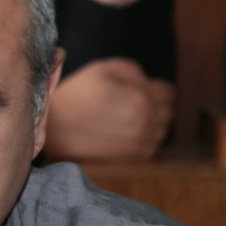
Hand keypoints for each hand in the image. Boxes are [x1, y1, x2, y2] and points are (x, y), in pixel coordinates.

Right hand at [43, 59, 174, 160]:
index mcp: (142, 97)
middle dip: (155, 105)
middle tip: (131, 103)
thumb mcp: (104, 68)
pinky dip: (144, 138)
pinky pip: (152, 145)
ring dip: (151, 123)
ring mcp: (141, 142)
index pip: (168, 92)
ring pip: (162, 130)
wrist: (56, 128)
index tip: (139, 90)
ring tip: (126, 119)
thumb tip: (149, 83)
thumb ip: (135, 71)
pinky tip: (124, 132)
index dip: (155, 88)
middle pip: (168, 112)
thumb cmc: (78, 95)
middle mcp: (147, 121)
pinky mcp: (134, 157)